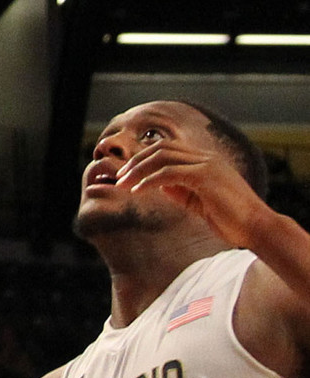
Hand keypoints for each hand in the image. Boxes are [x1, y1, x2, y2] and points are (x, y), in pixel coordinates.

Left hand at [117, 128, 280, 250]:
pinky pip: (168, 172)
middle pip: (160, 148)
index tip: (127, 174)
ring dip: (138, 170)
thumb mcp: (197, 202)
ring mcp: (206, 164)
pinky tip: (137, 190)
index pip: (167, 149)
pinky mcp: (205, 176)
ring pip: (161, 157)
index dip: (143, 159)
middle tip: (119, 177)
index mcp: (205, 161)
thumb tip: (155, 184)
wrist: (258, 229)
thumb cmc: (230, 219)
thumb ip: (178, 190)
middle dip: (136, 161)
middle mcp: (206, 158)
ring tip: (123, 184)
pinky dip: (149, 180)